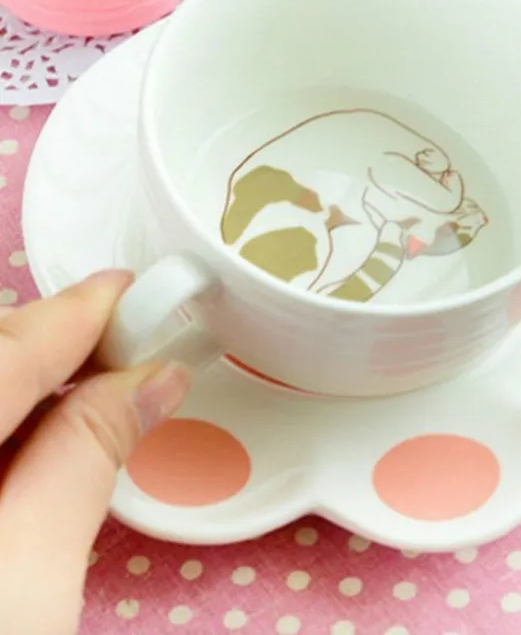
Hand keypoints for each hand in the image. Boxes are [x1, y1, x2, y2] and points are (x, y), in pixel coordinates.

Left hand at [0, 271, 190, 634]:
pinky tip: (36, 436)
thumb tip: (150, 382)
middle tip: (126, 347)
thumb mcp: (30, 585)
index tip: (134, 291)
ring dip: (23, 378)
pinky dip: (1, 418)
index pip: (3, 353)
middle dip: (49, 341)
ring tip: (90, 389)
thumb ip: (87, 460)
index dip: (77, 313)